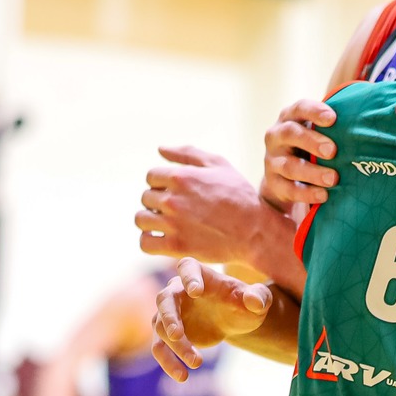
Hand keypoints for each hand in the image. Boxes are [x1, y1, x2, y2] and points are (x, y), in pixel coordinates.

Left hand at [135, 146, 277, 265]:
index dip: (162, 183)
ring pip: (140, 219)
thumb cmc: (239, 195)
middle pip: (145, 197)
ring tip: (167, 223)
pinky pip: (145, 243)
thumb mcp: (219, 165)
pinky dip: (149, 241)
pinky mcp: (176, 247)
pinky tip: (162, 238)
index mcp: (180, 176)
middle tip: (177, 209)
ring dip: (151, 220)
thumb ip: (187, 153)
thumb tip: (160, 149)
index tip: (176, 192)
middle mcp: (172, 199)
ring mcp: (173, 224)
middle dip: (158, 202)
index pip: (151, 176)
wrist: (255, 231)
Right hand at [152, 259, 270, 381]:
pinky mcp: (168, 334)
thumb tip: (253, 300)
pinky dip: (168, 362)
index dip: (188, 278)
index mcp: (200, 275)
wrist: (233, 320)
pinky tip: (183, 376)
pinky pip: (160, 348)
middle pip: (164, 299)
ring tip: (197, 363)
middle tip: (177, 335)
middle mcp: (178, 291)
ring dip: (176, 347)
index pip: (187, 268)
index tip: (196, 291)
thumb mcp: (258, 300)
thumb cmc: (244, 303)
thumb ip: (258, 297)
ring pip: (161, 328)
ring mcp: (170, 313)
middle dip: (169, 317)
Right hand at [261, 99, 339, 207]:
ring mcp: (272, 160)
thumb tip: (372, 122)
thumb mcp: (318, 131)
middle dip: (312, 141)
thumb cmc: (311, 145)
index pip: (300, 108)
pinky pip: (288, 189)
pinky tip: (323, 195)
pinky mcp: (273, 183)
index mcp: (290, 117)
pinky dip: (306, 193)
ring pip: (289, 165)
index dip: (315, 112)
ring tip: (333, 179)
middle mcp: (276, 136)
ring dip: (312, 172)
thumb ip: (336, 126)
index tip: (333, 119)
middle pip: (290, 133)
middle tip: (332, 151)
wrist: (285, 174)